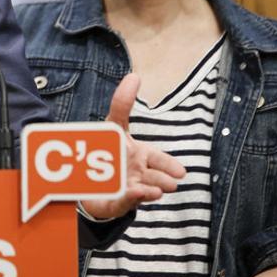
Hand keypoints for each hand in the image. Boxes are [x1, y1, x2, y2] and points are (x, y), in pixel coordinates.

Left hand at [80, 74, 185, 220]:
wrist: (95, 183)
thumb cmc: (111, 151)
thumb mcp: (113, 127)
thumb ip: (122, 104)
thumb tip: (134, 76)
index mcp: (140, 155)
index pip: (156, 158)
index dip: (167, 164)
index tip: (181, 172)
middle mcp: (137, 172)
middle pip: (152, 176)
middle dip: (163, 179)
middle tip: (174, 181)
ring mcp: (128, 187)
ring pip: (142, 189)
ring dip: (151, 189)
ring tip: (160, 191)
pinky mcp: (115, 199)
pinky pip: (123, 199)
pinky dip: (131, 197)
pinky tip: (136, 193)